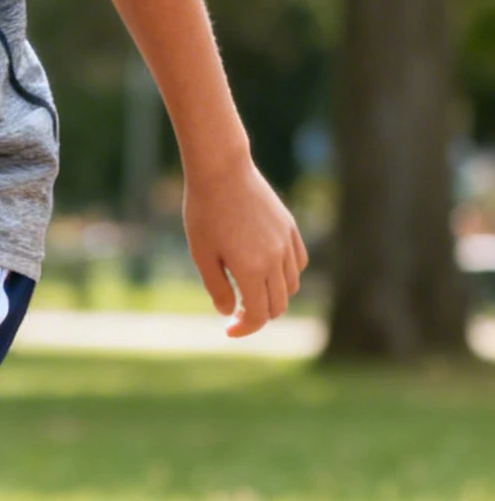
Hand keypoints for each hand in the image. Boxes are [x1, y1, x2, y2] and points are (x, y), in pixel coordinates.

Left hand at [184, 152, 307, 336]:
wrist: (222, 170)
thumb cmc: (204, 212)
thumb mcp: (202, 254)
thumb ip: (217, 288)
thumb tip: (229, 313)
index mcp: (251, 270)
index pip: (258, 315)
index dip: (245, 329)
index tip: (229, 330)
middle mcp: (275, 260)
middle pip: (278, 305)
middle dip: (258, 315)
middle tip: (236, 311)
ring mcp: (286, 243)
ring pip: (291, 285)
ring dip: (273, 295)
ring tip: (250, 288)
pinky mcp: (290, 228)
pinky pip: (298, 262)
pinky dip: (287, 274)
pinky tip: (267, 269)